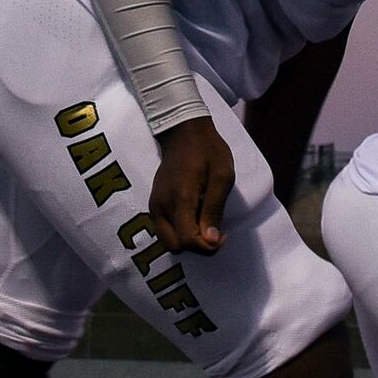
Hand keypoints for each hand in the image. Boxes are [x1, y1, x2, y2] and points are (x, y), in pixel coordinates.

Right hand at [149, 115, 234, 253]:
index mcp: (179, 199)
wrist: (183, 131)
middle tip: (214, 228)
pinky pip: (164, 229)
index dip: (207, 246)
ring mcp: (155, 205)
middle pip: (174, 246)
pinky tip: (195, 215)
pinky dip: (180, 230)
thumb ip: (215, 209)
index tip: (224, 235)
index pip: (187, 240)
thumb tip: (211, 241)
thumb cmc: (208, 151)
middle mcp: (161, 206)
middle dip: (196, 245)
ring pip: (168, 240)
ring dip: (187, 239)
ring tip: (205, 220)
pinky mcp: (154, 204)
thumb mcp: (222, 176)